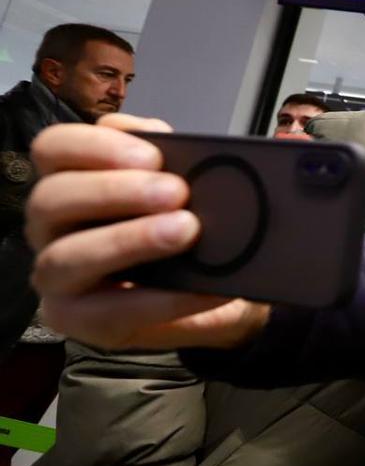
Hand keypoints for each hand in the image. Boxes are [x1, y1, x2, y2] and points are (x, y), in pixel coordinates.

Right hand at [25, 114, 269, 350]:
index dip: (95, 145)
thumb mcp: (182, 188)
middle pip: (52, 199)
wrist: (212, 292)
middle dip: (116, 192)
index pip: (54, 148)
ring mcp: (57, 276)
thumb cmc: (181, 229)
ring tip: (186, 232)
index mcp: (69, 179)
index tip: (152, 155)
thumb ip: (175, 163)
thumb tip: (193, 155)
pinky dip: (162, 300)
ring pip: (66, 256)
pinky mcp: (78, 320)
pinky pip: (109, 311)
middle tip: (177, 192)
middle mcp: (51, 226)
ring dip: (129, 241)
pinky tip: (203, 290)